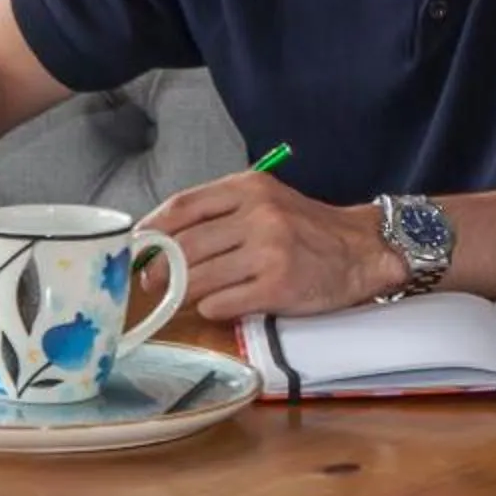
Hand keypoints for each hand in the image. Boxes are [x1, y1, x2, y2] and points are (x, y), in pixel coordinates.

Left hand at [141, 172, 404, 321]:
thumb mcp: (265, 202)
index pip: (183, 206)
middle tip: (148, 283)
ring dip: (180, 292)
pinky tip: (217, 305)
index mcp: (249, 187)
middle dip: (158, 269)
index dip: (151, 231)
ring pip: (199, 277)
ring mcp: (269, 250)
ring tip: (176, 297)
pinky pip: (223, 302)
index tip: (135, 249)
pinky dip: (211, 307)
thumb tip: (160, 242)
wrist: (361, 251)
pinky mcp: (278, 286)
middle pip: (185, 246)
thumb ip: (220, 214)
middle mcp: (258, 214)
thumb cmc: (305, 229)